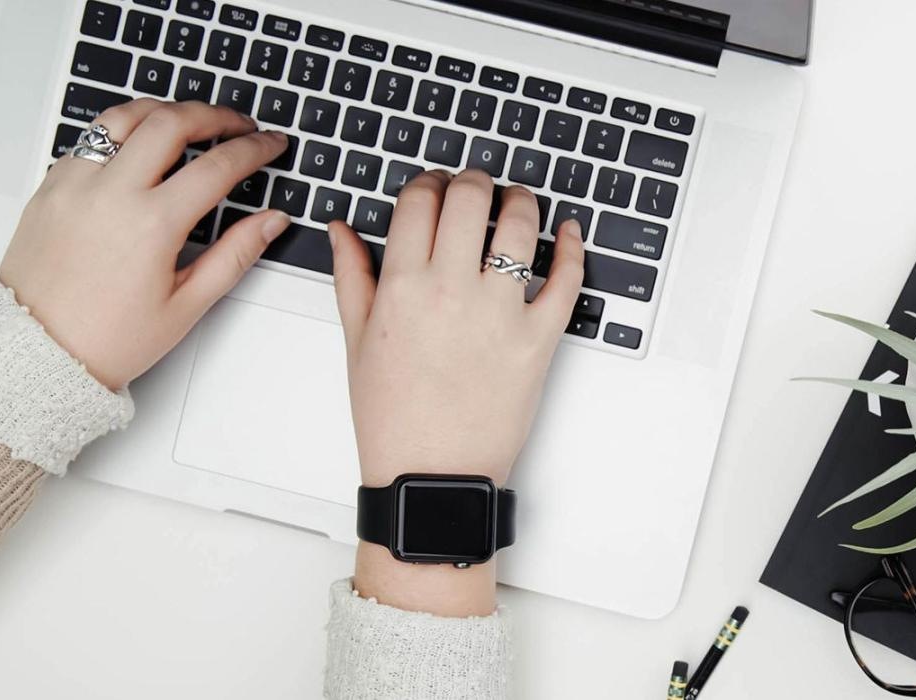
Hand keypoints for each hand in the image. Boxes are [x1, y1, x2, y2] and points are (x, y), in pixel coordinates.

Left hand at [0, 99, 290, 388]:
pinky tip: (140, 148)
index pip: (217, 166)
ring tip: (189, 121)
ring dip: (165, 111)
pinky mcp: (50, 186)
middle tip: (238, 124)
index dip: (254, 149)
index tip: (270, 144)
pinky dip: (122, 133)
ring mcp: (75, 184)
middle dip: (215, 115)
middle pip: (171, 121)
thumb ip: (235, 255)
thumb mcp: (186, 305)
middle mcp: (110, 193)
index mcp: (151, 225)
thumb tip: (270, 221)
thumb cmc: (106, 339)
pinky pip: (90, 140)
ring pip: (125, 116)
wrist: (35, 353)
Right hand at [328, 169, 583, 614]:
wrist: (432, 475)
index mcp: (402, 287)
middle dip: (473, 181)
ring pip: (520, 226)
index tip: (434, 188)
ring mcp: (500, 313)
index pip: (419, 201)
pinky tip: (568, 232)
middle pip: (470, 198)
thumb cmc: (393, 417)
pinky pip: (566, 280)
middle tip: (476, 187)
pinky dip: (572, 247)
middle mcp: (451, 291)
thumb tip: (343, 229)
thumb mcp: (357, 342)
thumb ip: (352, 276)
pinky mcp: (540, 339)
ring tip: (517, 203)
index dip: (428, 183)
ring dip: (521, 201)